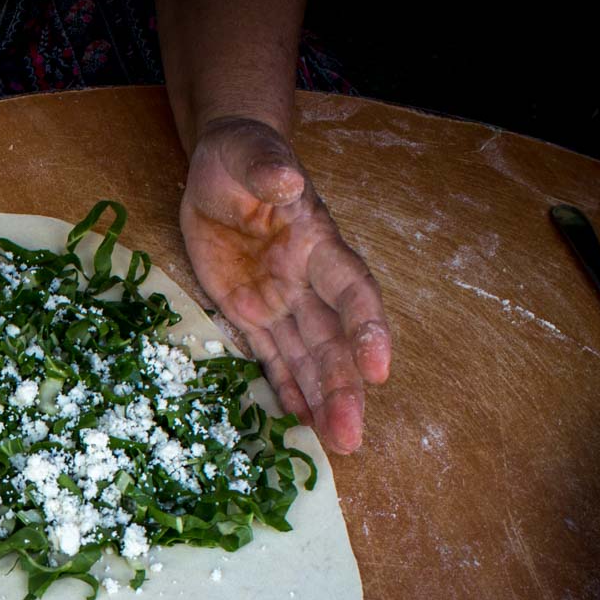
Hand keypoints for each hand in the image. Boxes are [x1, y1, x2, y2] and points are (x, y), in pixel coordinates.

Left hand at [179, 117, 390, 453]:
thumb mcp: (248, 154)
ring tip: (338, 445)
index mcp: (317, 243)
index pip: (351, 290)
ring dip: (323, 401)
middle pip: (333, 342)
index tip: (379, 369)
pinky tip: (300, 426)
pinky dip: (286, 391)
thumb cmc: (241, 155)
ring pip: (307, 358)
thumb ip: (267, 168)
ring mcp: (279, 300)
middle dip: (345, 388)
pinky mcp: (249, 313)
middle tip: (353, 438)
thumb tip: (286, 179)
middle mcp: (306, 280)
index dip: (367, 329)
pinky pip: (271, 358)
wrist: (220, 168)